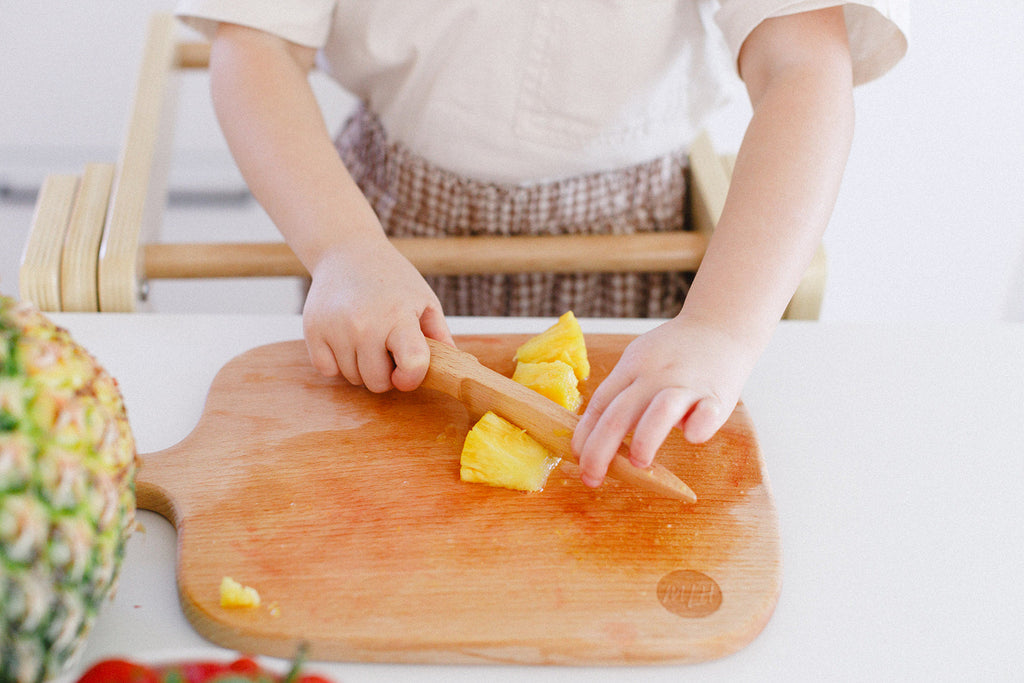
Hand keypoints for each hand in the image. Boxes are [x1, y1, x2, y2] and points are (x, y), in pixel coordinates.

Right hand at [302, 239, 452, 392]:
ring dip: (362, 367)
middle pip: (377, 382)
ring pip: (352, 378)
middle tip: (387, 351)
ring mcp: (335, 328)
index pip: (412, 364)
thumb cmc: (392, 278)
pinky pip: (327, 370)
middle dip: (385, 374)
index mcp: (398, 316)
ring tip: (367, 339)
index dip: (412, 377)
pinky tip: (346, 341)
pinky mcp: (313, 329)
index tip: (407, 373)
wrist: (348, 251)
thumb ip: (439, 335)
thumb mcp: (424, 300)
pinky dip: (336, 363)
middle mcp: (364, 324)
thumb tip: (452, 366)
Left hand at [571, 314, 758, 487]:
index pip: (601, 404)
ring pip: (660, 410)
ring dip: (644, 439)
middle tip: (592, 478)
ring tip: (638, 462)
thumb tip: (593, 433)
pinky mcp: (717, 395)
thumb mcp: (639, 361)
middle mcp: (655, 376)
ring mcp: (686, 385)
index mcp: (631, 369)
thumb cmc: (674, 353)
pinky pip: (707, 414)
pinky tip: (691, 438)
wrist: (721, 325)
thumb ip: (621, 393)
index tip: (577, 458)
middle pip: (620, 413)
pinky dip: (699, 427)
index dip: (585, 434)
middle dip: (600, 450)